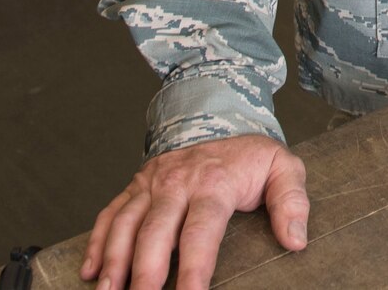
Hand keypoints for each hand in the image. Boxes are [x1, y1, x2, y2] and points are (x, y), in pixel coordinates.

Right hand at [80, 134, 308, 289]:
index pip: (201, 231)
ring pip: (126, 225)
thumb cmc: (249, 154)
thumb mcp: (283, 168)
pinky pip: (111, 214)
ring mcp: (152, 184)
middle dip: (145, 274)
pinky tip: (90, 271)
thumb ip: (292, 202)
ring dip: (114, 262)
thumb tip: (296, 239)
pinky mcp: (135, 186)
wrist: (217, 113)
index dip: (194, 267)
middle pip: (155, 233)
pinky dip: (98, 242)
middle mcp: (177, 183)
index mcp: (214, 182)